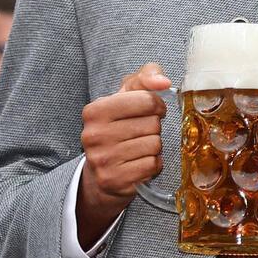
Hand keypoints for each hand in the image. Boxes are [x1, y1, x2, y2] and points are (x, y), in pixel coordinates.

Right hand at [76, 63, 170, 243]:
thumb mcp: (127, 95)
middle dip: (154, 128)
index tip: (151, 111)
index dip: (156, 105)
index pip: (147, 100)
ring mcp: (102, 159)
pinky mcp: (114, 179)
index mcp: (95, 110)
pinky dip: (153, 164)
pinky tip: (139, 163)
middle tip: (140, 132)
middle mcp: (94, 135)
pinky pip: (153, 165)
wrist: (101, 170)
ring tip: (138, 147)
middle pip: (153, 124)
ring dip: (154, 146)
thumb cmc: (118, 126)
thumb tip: (163, 82)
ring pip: (155, 144)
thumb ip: (146, 77)